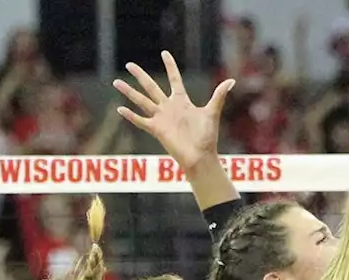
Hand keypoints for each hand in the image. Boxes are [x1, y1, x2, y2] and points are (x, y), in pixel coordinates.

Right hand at [113, 51, 233, 173]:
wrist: (201, 156)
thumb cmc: (207, 137)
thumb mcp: (212, 112)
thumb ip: (219, 95)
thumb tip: (232, 80)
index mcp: (182, 102)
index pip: (174, 80)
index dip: (170, 67)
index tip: (164, 53)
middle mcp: (169, 108)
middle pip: (151, 87)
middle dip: (140, 76)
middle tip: (129, 64)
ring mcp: (161, 118)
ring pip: (142, 101)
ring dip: (129, 92)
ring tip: (116, 81)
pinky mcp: (157, 130)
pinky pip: (141, 121)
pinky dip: (131, 116)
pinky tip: (120, 109)